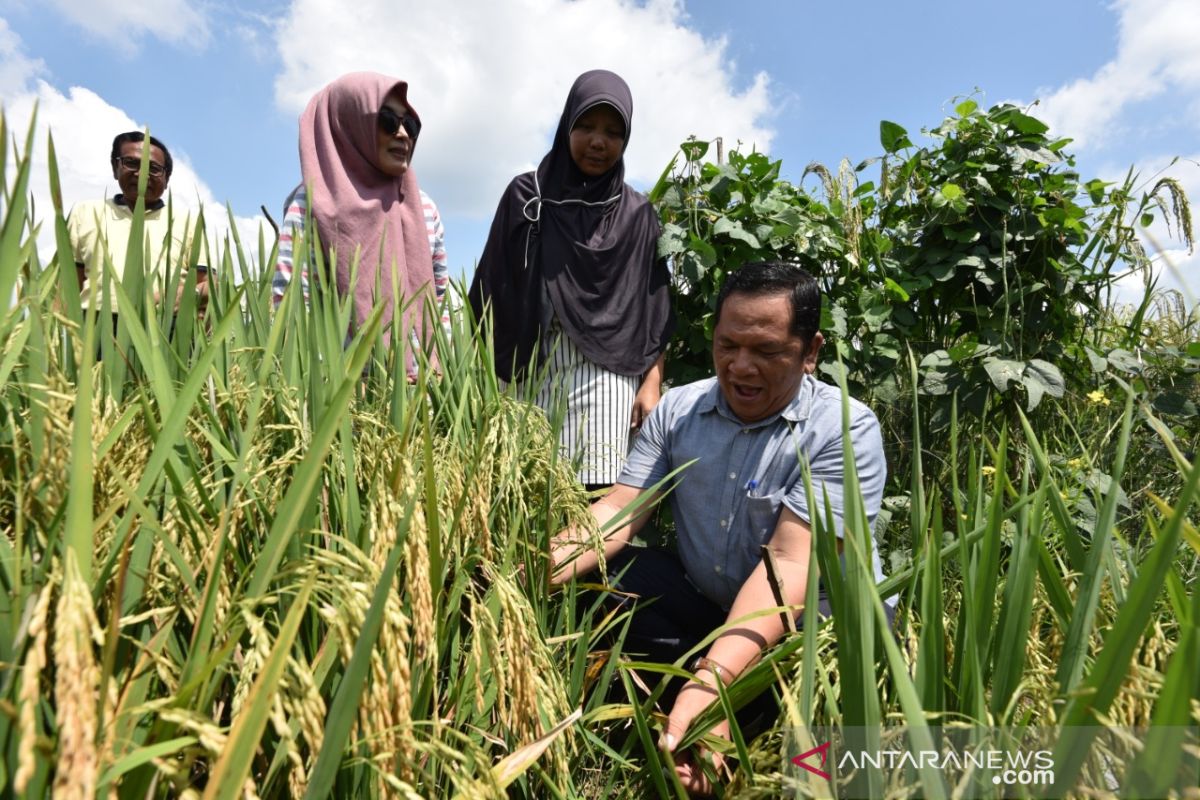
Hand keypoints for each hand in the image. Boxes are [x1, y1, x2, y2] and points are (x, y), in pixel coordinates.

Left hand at [630, 381, 660, 428]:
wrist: (652, 384)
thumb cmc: (643, 393)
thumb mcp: (636, 405)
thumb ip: (635, 416)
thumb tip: (633, 427)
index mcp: (648, 413)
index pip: (644, 427)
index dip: (640, 432)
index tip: (635, 434)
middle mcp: (654, 414)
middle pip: (649, 426)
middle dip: (643, 429)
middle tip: (637, 431)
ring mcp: (658, 412)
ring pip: (652, 422)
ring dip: (647, 424)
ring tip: (641, 425)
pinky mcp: (659, 410)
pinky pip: (654, 418)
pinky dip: (650, 420)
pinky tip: (646, 419)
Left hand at [660, 673, 729, 795]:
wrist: (712, 680)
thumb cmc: (700, 693)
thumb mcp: (685, 708)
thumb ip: (676, 727)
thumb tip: (664, 748)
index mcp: (716, 751)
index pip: (704, 784)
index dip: (687, 781)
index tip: (672, 766)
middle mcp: (715, 756)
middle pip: (698, 781)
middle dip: (680, 772)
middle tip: (668, 752)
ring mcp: (710, 751)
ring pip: (694, 771)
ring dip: (679, 763)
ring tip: (672, 741)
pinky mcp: (704, 746)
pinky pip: (693, 760)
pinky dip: (682, 754)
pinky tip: (675, 739)